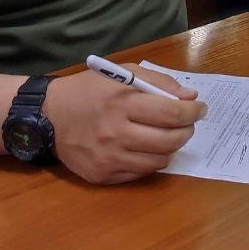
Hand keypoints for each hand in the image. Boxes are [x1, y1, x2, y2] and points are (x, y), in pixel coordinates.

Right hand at [43, 65, 206, 183]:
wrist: (48, 117)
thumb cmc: (88, 90)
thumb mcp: (121, 73)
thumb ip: (158, 83)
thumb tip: (190, 97)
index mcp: (122, 103)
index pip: (171, 114)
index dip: (193, 112)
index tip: (200, 108)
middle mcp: (116, 133)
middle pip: (169, 140)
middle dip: (186, 131)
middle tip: (187, 124)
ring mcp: (109, 158)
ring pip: (158, 161)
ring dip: (171, 148)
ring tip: (169, 136)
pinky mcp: (102, 176)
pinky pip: (139, 174)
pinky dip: (150, 161)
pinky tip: (147, 148)